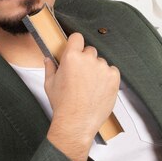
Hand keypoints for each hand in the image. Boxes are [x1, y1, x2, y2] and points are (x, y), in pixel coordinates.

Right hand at [45, 33, 119, 160]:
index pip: (77, 37)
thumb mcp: (50, 84)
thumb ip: (50, 67)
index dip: (76, 43)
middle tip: (81, 76)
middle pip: (90, 51)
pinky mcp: (114, 78)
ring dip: (97, 70)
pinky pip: (112, 71)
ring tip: (89, 87)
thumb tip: (47, 58)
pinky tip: (98, 90)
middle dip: (86, 60)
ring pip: (101, 63)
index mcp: (71, 57)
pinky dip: (107, 78)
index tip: (76, 49)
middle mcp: (89, 59)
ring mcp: (103, 68)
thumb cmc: (62, 105)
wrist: (76, 123)